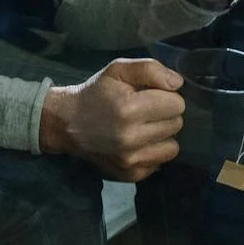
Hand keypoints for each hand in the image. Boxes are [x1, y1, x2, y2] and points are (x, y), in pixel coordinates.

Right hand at [40, 58, 185, 182]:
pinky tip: (135, 145)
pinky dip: (151, 153)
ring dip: (161, 136)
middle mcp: (131, 138)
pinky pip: (160, 163)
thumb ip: (150, 69)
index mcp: (129, 109)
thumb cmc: (96, 94)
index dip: (165, 96)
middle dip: (163, 115)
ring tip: (142, 129)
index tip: (148, 97)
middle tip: (143, 112)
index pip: (177, 104)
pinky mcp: (130, 174)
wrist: (66, 124)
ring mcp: (130, 160)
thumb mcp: (118, 70)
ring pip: (172, 147)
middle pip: (176, 125)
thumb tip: (177, 84)